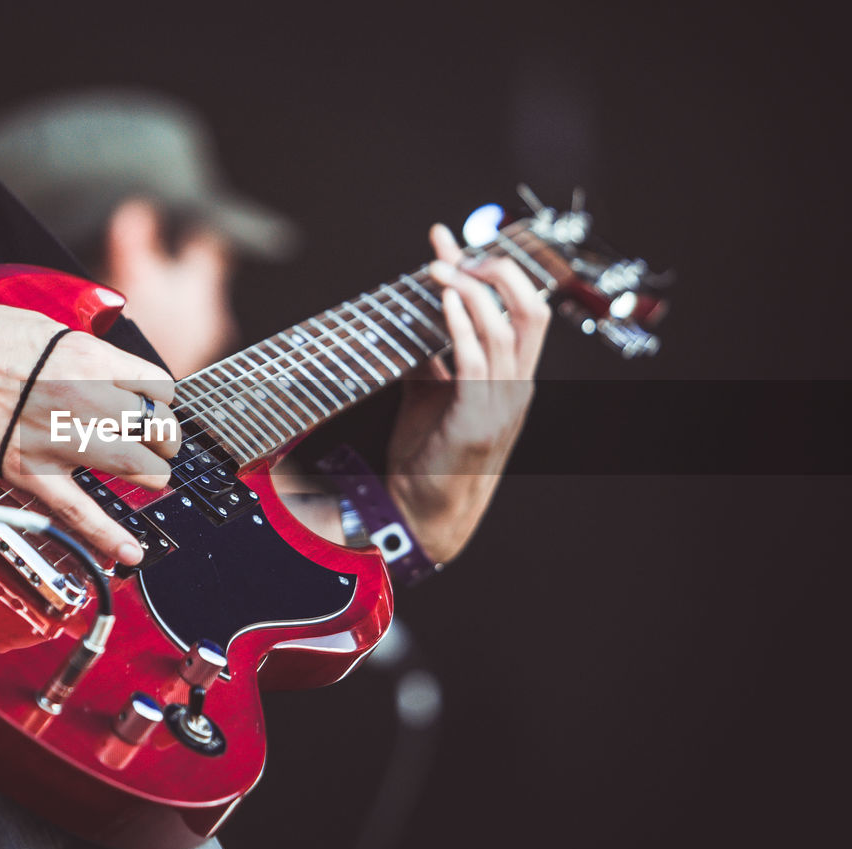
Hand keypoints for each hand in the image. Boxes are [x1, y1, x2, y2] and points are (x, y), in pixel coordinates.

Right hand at [0, 301, 179, 565]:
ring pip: (135, 467)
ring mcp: (59, 437)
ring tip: (148, 476)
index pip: (158, 387)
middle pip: (156, 428)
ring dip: (150, 475)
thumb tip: (109, 376)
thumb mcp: (50, 329)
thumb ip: (86, 357)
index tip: (154, 409)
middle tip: (157, 445)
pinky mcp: (29, 471)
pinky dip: (109, 536)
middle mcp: (85, 398)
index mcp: (91, 358)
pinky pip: (79, 511)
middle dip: (163, 440)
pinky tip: (130, 550)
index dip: (161, 402)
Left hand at [385, 224, 550, 561]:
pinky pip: (477, 360)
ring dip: (470, 289)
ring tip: (437, 267)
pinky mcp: (477, 418)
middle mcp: (516, 385)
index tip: (455, 241)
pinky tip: (444, 301)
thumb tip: (416, 321)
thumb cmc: (428, 455)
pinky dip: (461, 325)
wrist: (421, 510)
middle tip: (458, 250)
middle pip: (529, 308)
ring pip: (505, 327)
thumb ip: (432, 358)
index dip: (493, 271)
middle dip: (496, 270)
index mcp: (511, 377)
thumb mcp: (432, 395)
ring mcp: (501, 402)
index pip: (520, 309)